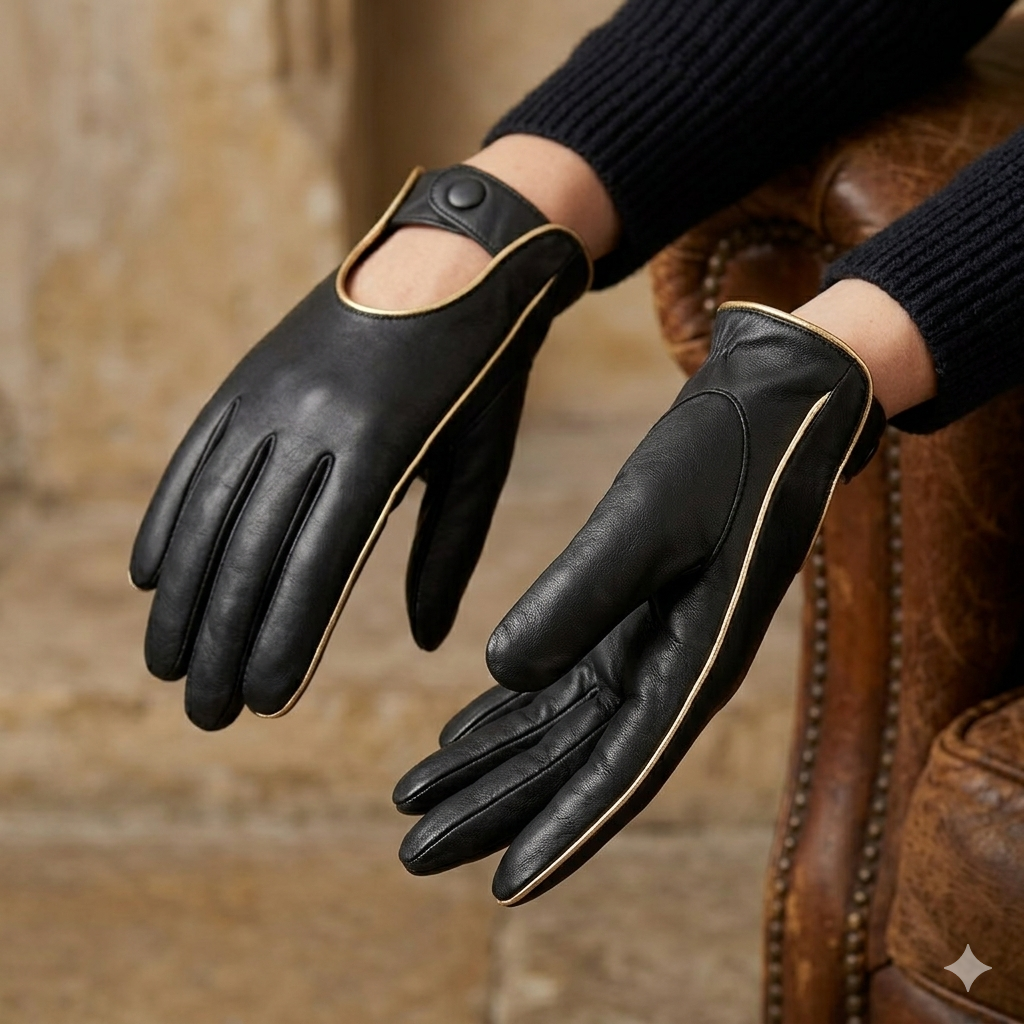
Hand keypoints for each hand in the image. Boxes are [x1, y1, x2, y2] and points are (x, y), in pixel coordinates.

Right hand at [130, 163, 590, 729]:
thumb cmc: (484, 375)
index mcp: (382, 446)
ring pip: (211, 510)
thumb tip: (430, 642)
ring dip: (185, 596)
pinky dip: (170, 518)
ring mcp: (270, 394)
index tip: (265, 702)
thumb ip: (449, 554)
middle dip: (226, 639)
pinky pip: (196, 457)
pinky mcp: (248, 377)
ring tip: (168, 666)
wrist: (455, 256)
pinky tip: (151, 577)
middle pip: (253, 549)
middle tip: (206, 713)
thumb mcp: (482, 463)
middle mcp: (311, 420)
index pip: (319, 563)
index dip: (286, 638)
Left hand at [394, 302, 884, 903]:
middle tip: (412, 850)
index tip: (500, 887)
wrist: (773, 404)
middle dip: (495, 809)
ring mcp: (649, 647)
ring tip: (417, 798)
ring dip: (490, 764)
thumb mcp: (649, 521)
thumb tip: (501, 677)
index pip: (619, 775)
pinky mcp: (628, 616)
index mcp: (691, 668)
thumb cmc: (727, 456)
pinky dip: (509, 710)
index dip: (561, 833)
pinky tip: (462, 729)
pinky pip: (561, 682)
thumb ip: (579, 602)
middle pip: (573, 765)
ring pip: (558, 729)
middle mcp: (670, 674)